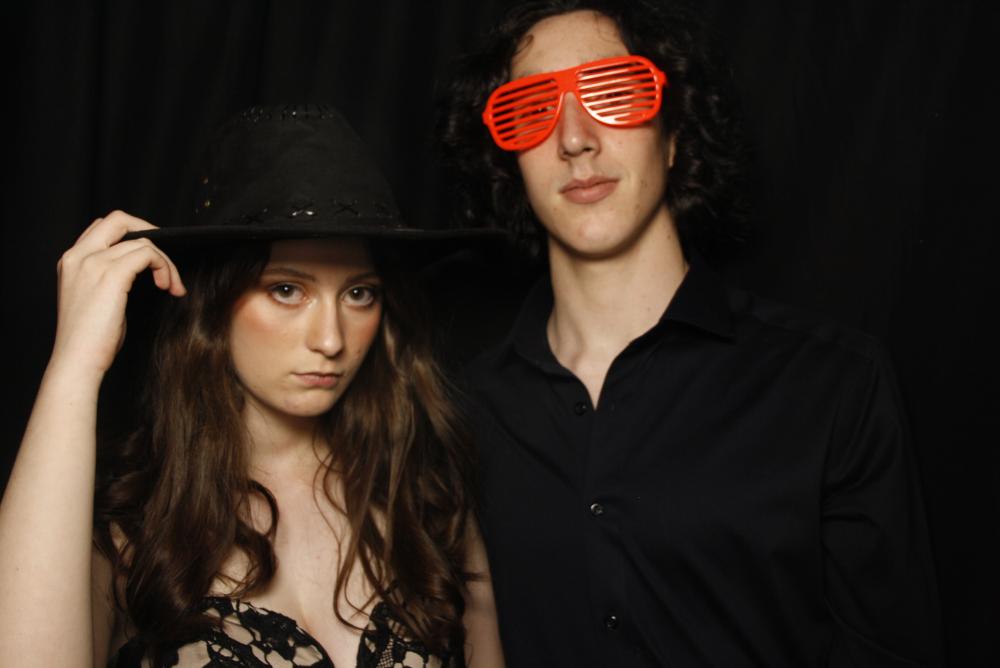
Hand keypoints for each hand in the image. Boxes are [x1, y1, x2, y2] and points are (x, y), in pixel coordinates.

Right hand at [50, 210, 185, 378]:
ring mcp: (93, 263)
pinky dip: (164, 267)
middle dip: (151, 232)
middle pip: (119, 220)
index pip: (103, 227)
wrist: (77, 361)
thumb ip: (109, 277)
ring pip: (142, 241)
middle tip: (167, 259)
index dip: (132, 234)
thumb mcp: (96, 299)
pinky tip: (167, 287)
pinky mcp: (111, 275)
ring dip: (165, 262)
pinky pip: (148, 254)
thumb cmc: (90, 339)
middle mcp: (78, 256)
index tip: (151, 257)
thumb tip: (140, 269)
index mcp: (71, 260)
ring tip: (171, 285)